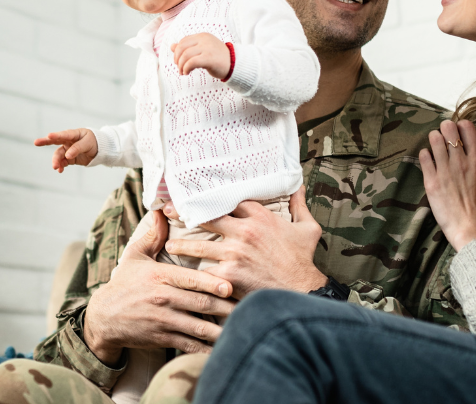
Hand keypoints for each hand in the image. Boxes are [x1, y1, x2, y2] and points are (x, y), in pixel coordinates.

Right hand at [33, 129, 97, 171]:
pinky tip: (60, 170)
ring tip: (55, 167)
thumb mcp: (88, 143)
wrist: (100, 150)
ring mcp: (68, 150)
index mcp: (74, 134)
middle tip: (36, 142)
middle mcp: (68, 141)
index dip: (56, 135)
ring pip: (59, 155)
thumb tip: (67, 155)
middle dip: (45, 142)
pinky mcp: (70, 158)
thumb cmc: (95, 142)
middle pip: (55, 141)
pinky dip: (60, 166)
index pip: (64, 134)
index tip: (49, 135)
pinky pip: (63, 162)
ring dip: (56, 161)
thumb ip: (77, 148)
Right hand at [82, 210, 235, 363]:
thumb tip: (163, 210)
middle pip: (200, 303)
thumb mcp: (134, 257)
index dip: (211, 283)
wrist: (103, 317)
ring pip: (198, 326)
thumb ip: (153, 235)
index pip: (190, 279)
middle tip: (249, 307)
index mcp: (160, 276)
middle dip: (226, 307)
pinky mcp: (162, 338)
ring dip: (221, 330)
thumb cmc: (124, 284)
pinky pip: (188, 345)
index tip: (230, 286)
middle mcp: (163, 298)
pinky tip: (223, 349)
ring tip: (242, 329)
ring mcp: (163, 320)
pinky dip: (206, 349)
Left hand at [166, 186, 327, 297]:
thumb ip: (299, 205)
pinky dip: (193, 273)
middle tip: (168, 210)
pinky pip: (205, 271)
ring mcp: (234, 252)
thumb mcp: (308, 228)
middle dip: (186, 212)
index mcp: (260, 217)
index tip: (200, 198)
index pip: (231, 201)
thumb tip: (298, 184)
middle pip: (207, 217)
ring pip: (199, 244)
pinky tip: (182, 274)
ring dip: (182, 245)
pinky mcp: (228, 273)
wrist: (301, 291)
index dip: (215, 200)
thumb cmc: (302, 261)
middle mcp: (244, 231)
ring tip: (169, 245)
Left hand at [171, 33, 230, 77]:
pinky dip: (186, 68)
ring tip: (183, 72)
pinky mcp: (209, 58)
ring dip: (181, 66)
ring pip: (185, 55)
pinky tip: (187, 73)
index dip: (177, 52)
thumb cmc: (218, 58)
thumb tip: (171, 46)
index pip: (183, 41)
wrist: (235, 64)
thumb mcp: (202, 50)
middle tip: (179, 68)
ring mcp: (207, 48)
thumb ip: (188, 47)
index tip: (179, 62)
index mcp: (202, 36)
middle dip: (177, 59)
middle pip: (182, 47)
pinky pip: (191, 62)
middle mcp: (204, 40)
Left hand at [419, 120, 475, 250]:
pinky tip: (429, 158)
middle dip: (446, 128)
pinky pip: (424, 156)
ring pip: (435, 139)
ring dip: (434, 138)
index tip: (459, 131)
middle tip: (445, 134)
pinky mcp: (431, 181)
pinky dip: (425, 154)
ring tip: (435, 144)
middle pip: (449, 129)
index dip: (461, 126)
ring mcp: (445, 170)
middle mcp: (461, 161)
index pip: (467, 128)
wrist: (472, 228)